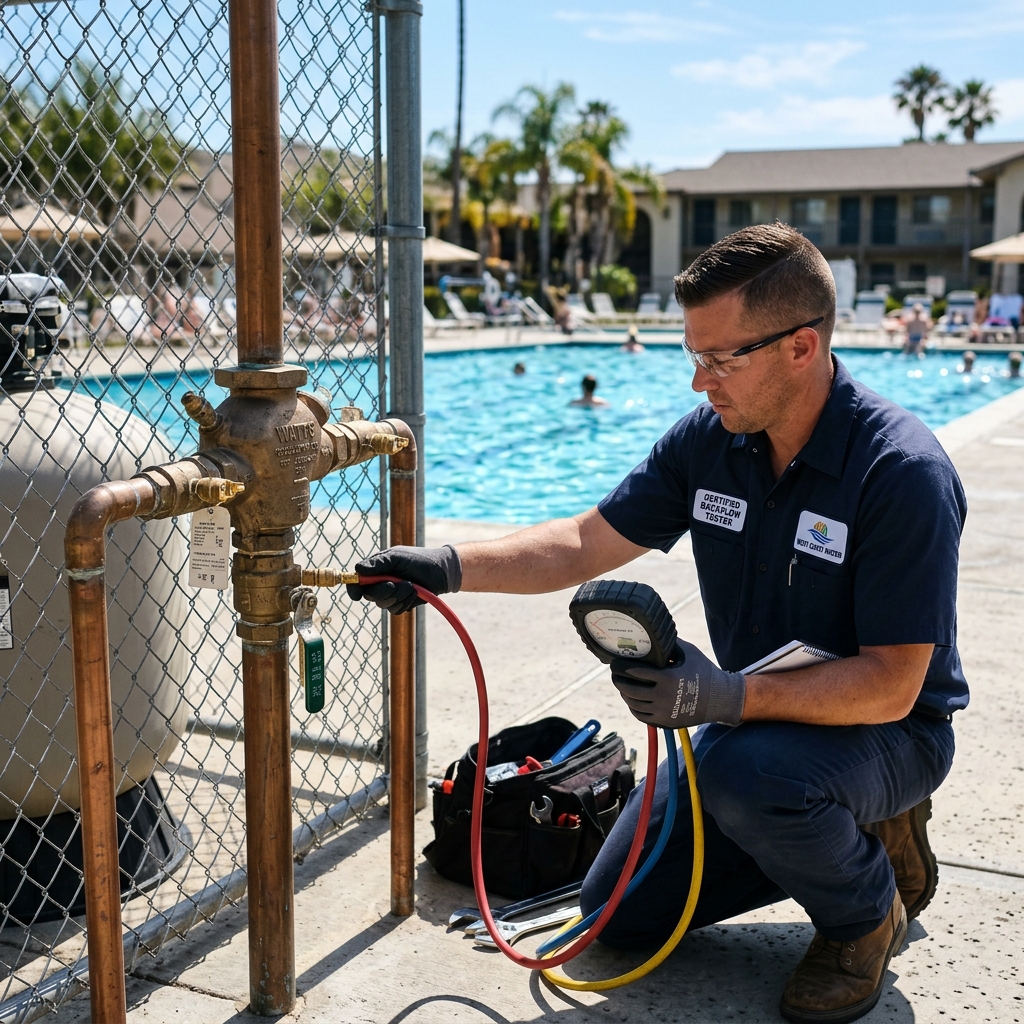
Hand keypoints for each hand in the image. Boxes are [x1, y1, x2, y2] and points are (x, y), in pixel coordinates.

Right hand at [345, 545, 461, 614]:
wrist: (441, 571)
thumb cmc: (419, 560)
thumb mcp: (397, 557)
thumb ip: (378, 563)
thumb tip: (358, 569)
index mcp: (376, 569)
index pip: (357, 581)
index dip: (354, 588)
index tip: (357, 595)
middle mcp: (380, 582)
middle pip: (369, 595)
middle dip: (382, 591)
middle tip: (395, 584)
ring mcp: (391, 594)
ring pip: (383, 604)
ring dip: (398, 596)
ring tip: (411, 585)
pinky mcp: (401, 603)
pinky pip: (396, 610)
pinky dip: (405, 602)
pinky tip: (415, 593)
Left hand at [611, 639, 745, 727]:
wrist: (720, 699)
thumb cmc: (703, 671)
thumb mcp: (687, 653)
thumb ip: (668, 644)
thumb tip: (651, 633)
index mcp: (667, 678)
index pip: (634, 672)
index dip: (621, 666)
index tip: (614, 662)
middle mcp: (663, 697)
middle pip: (629, 689)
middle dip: (618, 680)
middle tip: (615, 672)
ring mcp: (663, 712)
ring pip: (633, 704)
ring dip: (624, 693)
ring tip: (621, 684)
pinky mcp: (665, 722)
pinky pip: (641, 716)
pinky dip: (633, 707)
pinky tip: (631, 698)